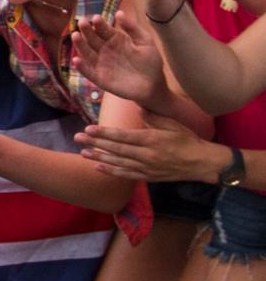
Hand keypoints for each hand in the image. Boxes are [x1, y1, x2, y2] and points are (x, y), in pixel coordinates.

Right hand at [71, 10, 165, 103]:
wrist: (153, 85)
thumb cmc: (150, 62)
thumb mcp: (145, 41)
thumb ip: (132, 28)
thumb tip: (119, 12)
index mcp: (115, 39)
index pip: (103, 29)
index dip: (99, 24)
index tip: (95, 18)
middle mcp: (105, 50)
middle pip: (92, 39)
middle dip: (86, 31)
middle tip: (82, 23)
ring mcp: (101, 64)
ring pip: (87, 53)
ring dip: (80, 45)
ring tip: (75, 36)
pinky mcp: (100, 78)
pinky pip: (88, 72)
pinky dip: (81, 67)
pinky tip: (76, 60)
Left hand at [75, 110, 219, 182]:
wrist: (202, 163)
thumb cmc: (188, 140)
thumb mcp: (172, 124)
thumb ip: (152, 116)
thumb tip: (136, 104)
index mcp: (152, 139)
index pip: (123, 136)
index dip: (104, 133)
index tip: (89, 129)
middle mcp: (147, 155)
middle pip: (116, 149)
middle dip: (95, 143)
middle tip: (77, 138)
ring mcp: (146, 167)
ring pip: (118, 162)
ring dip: (99, 157)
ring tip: (83, 153)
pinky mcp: (148, 176)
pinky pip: (126, 174)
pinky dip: (111, 171)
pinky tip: (98, 167)